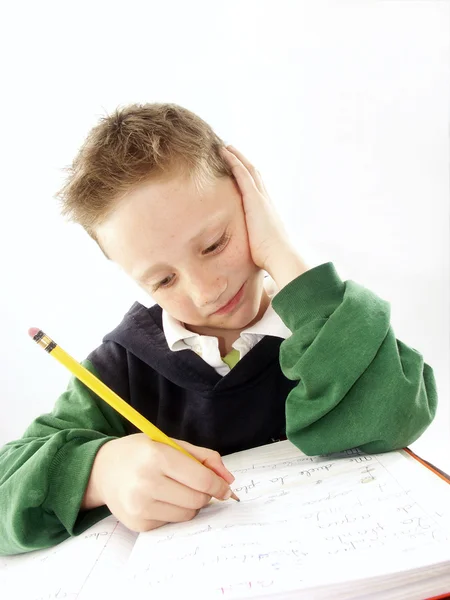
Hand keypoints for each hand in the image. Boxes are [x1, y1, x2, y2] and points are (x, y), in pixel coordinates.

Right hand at [81, 434, 234, 531]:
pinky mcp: (138, 524)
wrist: (102, 469)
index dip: (219, 485)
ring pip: (187, 515)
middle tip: (199, 485)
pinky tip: (161, 499)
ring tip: (177, 490)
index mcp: (157, 457)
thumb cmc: (140, 452)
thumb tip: (228, 479)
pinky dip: (174, 512)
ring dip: (191, 504)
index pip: (201, 479)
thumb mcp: (170, 443)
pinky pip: (172, 523)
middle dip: (205, 494)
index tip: (225, 487)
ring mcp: (140, 507)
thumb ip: (203, 457)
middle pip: (197, 499)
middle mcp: (146, 483)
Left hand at [221, 146, 307, 288]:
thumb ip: (257, 252)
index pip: (257, 192)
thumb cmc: (272, 261)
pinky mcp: (254, 199)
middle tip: (233, 152)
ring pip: (249, 171)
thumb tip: (253, 263)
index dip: (249, 180)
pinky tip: (225, 153)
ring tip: (226, 148)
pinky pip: (242, 174)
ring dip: (238, 157)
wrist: (281, 258)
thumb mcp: (261, 253)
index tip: (241, 172)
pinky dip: (234, 162)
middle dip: (244, 163)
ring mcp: (261, 199)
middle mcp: (266, 203)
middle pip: (255, 177)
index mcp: (267, 215)